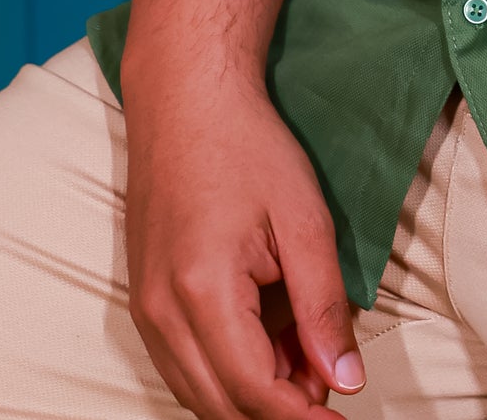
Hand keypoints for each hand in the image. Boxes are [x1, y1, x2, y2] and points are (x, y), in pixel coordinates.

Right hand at [124, 54, 364, 419]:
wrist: (186, 98)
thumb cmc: (248, 146)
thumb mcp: (304, 220)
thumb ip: (323, 306)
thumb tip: (344, 381)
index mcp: (202, 292)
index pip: (253, 393)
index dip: (303, 415)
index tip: (343, 414)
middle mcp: (160, 313)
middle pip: (220, 407)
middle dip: (279, 407)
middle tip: (330, 377)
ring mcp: (144, 309)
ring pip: (197, 392)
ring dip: (251, 393)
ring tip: (303, 351)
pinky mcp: (141, 300)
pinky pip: (182, 364)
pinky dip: (224, 370)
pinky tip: (266, 337)